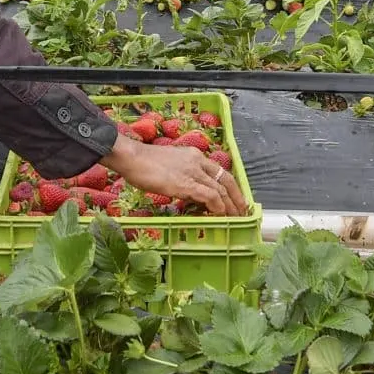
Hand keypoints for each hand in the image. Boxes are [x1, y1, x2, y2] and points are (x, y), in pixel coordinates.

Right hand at [101, 135, 246, 214]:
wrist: (132, 157)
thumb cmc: (143, 163)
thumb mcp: (169, 166)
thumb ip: (182, 176)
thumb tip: (189, 193)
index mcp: (194, 155)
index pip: (219, 170)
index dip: (230, 185)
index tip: (235, 198)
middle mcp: (197, 161)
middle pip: (225, 179)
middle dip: (236, 197)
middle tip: (242, 211)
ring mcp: (193, 172)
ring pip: (220, 189)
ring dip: (230, 206)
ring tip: (235, 218)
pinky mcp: (186, 184)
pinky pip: (209, 196)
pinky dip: (217, 207)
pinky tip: (220, 215)